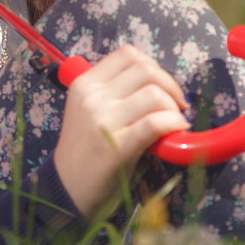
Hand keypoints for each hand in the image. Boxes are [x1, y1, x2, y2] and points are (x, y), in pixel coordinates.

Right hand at [53, 44, 190, 215]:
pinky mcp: (118, 145)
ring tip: (174, 122)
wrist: (67, 190)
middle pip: (146, 71)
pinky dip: (174, 123)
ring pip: (154, 94)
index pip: (128, 55)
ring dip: (173, 108)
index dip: (154, 66)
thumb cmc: (85, 151)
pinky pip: (156, 122)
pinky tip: (178, 131)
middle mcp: (92, 96)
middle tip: (177, 105)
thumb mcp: (91, 112)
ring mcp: (103, 120)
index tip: (162, 86)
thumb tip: (160, 86)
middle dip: (170, 85)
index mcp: (85, 83)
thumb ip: (116, 93)